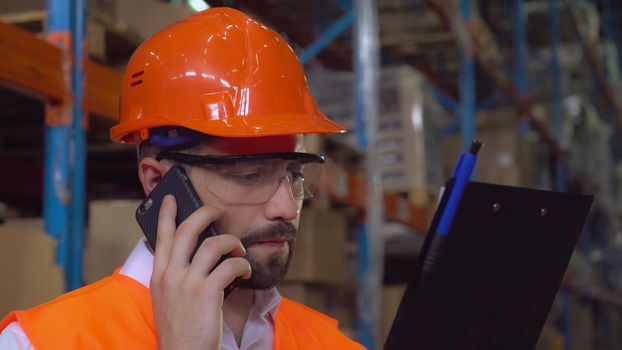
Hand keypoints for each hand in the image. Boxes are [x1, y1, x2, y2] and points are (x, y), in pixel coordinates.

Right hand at [150, 195, 250, 349]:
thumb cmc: (181, 329)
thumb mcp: (168, 299)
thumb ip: (177, 276)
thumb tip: (199, 255)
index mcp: (159, 276)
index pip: (161, 236)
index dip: (167, 214)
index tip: (172, 198)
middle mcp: (170, 275)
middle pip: (187, 230)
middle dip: (204, 213)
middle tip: (217, 209)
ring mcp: (188, 282)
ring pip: (213, 243)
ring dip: (232, 242)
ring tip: (240, 250)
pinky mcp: (207, 292)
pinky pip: (230, 265)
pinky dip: (243, 264)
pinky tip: (246, 270)